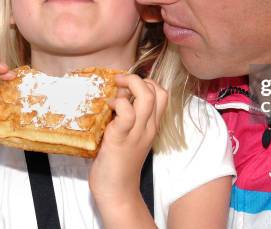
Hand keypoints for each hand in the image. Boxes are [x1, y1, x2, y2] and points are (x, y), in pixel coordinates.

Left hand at [89, 74, 167, 205]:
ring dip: (129, 86)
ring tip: (114, 92)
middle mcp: (148, 127)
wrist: (117, 192)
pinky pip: (126, 113)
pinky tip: (108, 108)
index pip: (162, 94)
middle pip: (157, 91)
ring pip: (146, 97)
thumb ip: (129, 118)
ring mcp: (137, 132)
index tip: (128, 86)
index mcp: (152, 125)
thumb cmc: (119, 163)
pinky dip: (117, 104)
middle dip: (137, 79)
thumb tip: (117, 97)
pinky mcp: (120, 138)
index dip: (146, 82)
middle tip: (119, 83)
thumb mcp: (130, 137)